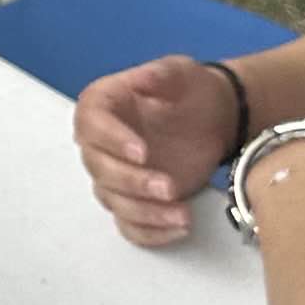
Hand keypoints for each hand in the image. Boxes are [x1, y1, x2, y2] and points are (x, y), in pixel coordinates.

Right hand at [72, 55, 242, 248]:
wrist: (213, 117)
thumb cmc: (190, 90)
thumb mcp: (179, 72)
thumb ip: (159, 74)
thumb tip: (141, 80)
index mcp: (102, 107)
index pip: (92, 125)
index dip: (112, 141)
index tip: (142, 151)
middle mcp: (100, 145)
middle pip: (100, 169)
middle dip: (133, 182)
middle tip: (168, 187)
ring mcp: (115, 177)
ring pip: (114, 201)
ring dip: (145, 212)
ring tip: (182, 214)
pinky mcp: (133, 201)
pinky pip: (130, 225)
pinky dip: (151, 233)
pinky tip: (178, 228)